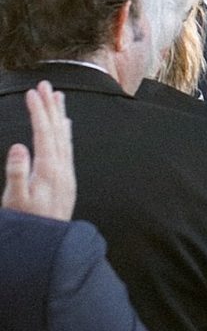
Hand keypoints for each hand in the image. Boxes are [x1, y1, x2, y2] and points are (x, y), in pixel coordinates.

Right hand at [3, 84, 74, 219]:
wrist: (48, 247)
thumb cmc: (28, 224)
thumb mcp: (16, 201)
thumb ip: (17, 174)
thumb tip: (18, 146)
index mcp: (49, 170)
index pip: (44, 134)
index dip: (38, 112)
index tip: (32, 92)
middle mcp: (62, 168)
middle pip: (57, 131)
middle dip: (49, 106)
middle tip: (44, 83)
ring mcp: (66, 174)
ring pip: (64, 137)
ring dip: (59, 115)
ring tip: (57, 95)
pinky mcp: (65, 180)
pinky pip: (67, 148)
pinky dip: (65, 132)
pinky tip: (64, 125)